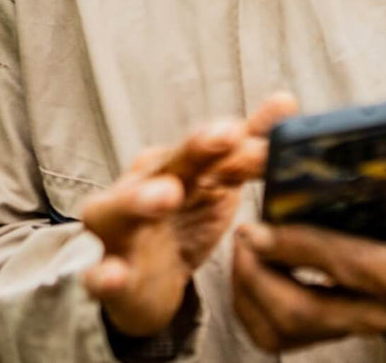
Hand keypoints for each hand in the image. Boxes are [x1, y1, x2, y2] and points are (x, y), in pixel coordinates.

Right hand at [79, 93, 298, 336]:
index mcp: (170, 164)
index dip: (231, 138)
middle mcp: (139, 187)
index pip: (205, 147)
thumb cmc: (180, 219)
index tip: (252, 127)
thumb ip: (248, 148)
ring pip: (120, 210)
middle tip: (225, 136)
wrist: (141, 283)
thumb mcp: (217, 184)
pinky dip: (104, 274)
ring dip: (141, 199)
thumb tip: (286, 102)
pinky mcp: (107, 274)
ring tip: (167, 194)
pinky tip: (115, 274)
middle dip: (193, 149)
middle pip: (166, 164)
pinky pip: (99, 274)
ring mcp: (118, 230)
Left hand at [230, 148, 385, 351]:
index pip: (346, 266)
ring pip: (281, 329)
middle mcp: (375, 313)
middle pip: (304, 309)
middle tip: (242, 232)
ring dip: (250, 289)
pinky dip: (248, 304)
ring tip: (240, 245)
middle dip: (261, 274)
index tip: (261, 224)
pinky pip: (272, 335)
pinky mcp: (321, 337)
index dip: (300, 246)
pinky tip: (245, 266)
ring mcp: (347, 329)